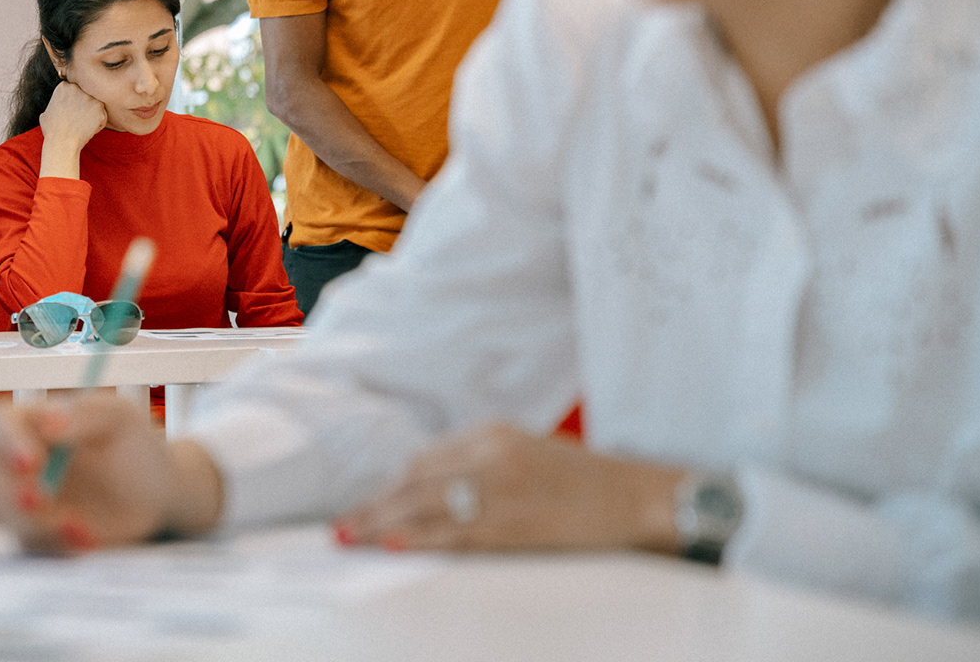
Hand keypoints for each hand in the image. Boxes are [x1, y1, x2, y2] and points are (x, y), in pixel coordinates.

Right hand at [0, 394, 221, 551]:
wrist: (157, 495)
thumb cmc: (133, 445)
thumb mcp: (119, 418)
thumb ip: (84, 413)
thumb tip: (48, 423)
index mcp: (29, 420)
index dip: (5, 439)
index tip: (32, 462)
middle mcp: (13, 458)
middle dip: (0, 484)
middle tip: (37, 499)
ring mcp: (17, 499)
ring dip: (33, 522)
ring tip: (81, 529)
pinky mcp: (31, 534)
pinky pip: (24, 544)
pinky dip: (53, 545)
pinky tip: (87, 541)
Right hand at [38, 80, 108, 177]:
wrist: (62, 143)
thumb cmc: (52, 131)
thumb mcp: (46, 113)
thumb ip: (54, 105)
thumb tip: (56, 105)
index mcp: (64, 87)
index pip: (74, 91)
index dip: (73, 103)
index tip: (69, 113)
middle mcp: (77, 88)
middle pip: (85, 96)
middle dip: (83, 106)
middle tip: (77, 120)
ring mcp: (89, 97)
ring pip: (94, 106)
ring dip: (91, 115)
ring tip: (81, 126)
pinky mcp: (99, 108)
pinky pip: (102, 116)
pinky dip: (97, 124)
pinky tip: (87, 130)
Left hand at [334, 422, 684, 552]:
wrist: (637, 497)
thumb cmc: (584, 481)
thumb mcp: (527, 453)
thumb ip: (481, 463)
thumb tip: (431, 486)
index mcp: (492, 434)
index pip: (426, 459)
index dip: (392, 486)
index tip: (368, 503)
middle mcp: (490, 455)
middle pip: (416, 480)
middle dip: (374, 503)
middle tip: (341, 525)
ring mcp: (500, 489)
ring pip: (425, 505)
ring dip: (381, 522)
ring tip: (350, 538)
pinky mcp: (514, 523)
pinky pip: (455, 533)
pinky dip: (419, 538)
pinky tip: (392, 544)